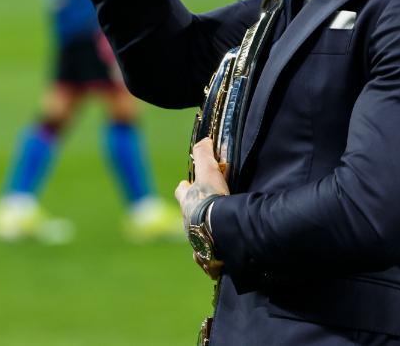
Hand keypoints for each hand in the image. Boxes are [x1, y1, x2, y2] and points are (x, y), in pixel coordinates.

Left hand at [176, 138, 229, 279]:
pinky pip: (207, 260)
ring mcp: (195, 242)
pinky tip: (218, 258)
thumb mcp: (208, 171)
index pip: (181, 191)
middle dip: (192, 213)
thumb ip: (204, 154)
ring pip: (195, 238)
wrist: (218, 231)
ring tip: (214, 235)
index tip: (188, 184)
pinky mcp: (206, 259)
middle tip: (204, 210)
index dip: (185, 187)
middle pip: (186, 216)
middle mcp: (186, 223)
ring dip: (202, 235)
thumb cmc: (212, 200)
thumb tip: (203, 140)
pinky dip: (211, 259)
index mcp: (186, 203)